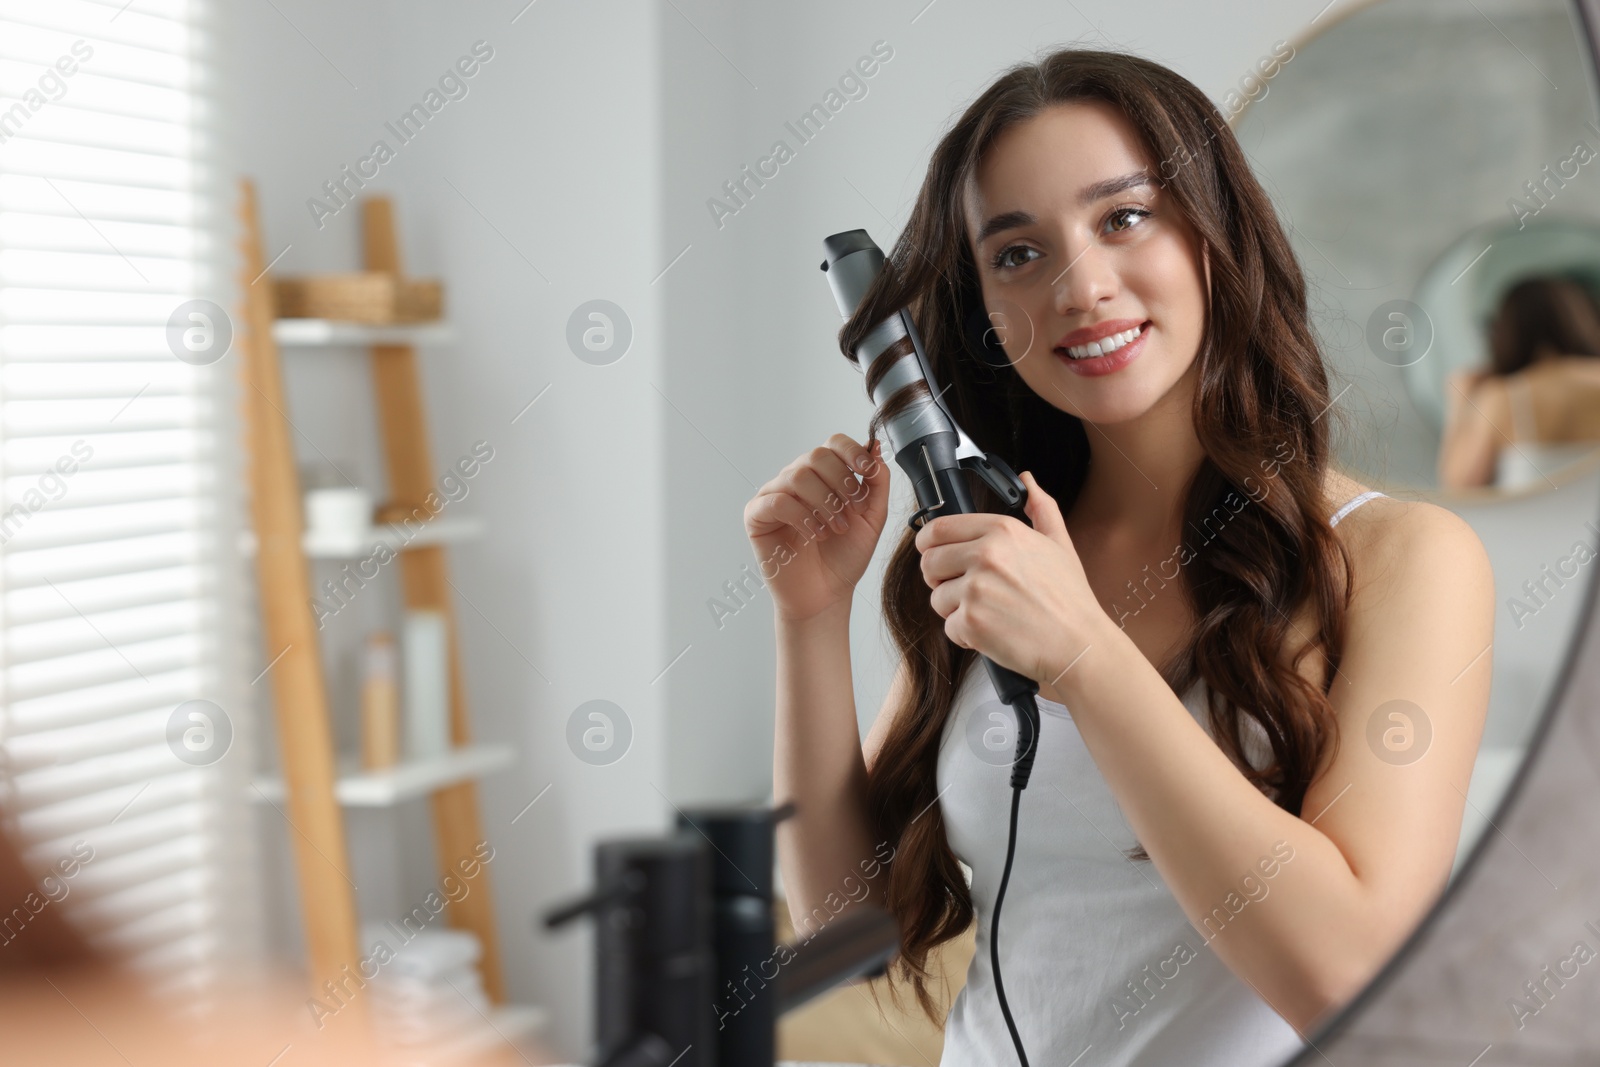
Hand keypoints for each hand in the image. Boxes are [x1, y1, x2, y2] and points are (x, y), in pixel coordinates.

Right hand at [744, 433, 889, 622]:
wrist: (826, 594)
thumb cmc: (845, 556)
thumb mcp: (872, 518)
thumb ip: (877, 483)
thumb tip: (875, 447)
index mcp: (824, 474)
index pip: (834, 443)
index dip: (852, 451)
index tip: (868, 471)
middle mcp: (797, 478)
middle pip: (816, 456)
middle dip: (842, 482)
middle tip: (853, 511)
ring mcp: (774, 495)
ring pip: (797, 476)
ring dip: (824, 502)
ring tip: (836, 528)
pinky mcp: (757, 515)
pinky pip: (776, 501)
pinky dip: (802, 516)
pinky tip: (816, 535)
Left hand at [914, 471, 1100, 687]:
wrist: (1078, 644)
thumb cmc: (1070, 599)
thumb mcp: (1059, 543)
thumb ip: (1040, 508)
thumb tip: (1028, 481)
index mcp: (1002, 531)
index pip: (939, 528)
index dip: (929, 543)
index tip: (932, 553)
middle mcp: (986, 555)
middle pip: (930, 562)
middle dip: (940, 579)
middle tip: (966, 590)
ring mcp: (976, 589)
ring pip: (937, 598)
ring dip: (955, 610)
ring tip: (990, 613)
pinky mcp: (971, 622)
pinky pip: (949, 627)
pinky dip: (967, 635)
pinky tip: (993, 632)